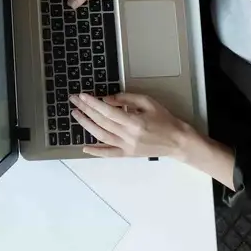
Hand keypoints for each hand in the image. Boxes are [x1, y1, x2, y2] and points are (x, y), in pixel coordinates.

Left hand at [70, 91, 193, 157]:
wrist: (177, 141)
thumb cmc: (164, 119)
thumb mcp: (147, 102)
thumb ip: (126, 99)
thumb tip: (106, 99)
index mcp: (134, 121)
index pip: (108, 111)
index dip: (93, 103)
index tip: (82, 95)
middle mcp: (128, 136)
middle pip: (101, 122)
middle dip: (85, 110)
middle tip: (74, 101)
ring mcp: (127, 147)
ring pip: (101, 136)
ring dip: (86, 126)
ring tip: (76, 115)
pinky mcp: (128, 154)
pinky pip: (109, 154)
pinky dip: (96, 151)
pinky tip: (85, 147)